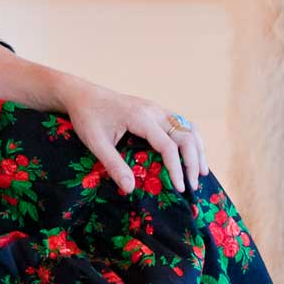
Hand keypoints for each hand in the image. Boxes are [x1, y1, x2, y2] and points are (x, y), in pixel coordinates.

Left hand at [58, 77, 204, 196]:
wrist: (83, 95)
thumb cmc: (87, 117)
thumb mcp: (96, 143)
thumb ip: (114, 165)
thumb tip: (131, 189)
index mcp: (140, 118)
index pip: (168, 146)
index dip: (177, 168)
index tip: (180, 189)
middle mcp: (154, 111)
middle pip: (186, 136)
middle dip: (193, 161)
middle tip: (193, 186)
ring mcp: (157, 108)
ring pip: (188, 127)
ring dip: (198, 149)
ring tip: (200, 172)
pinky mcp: (155, 110)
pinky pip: (181, 123)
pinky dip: (191, 139)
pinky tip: (191, 154)